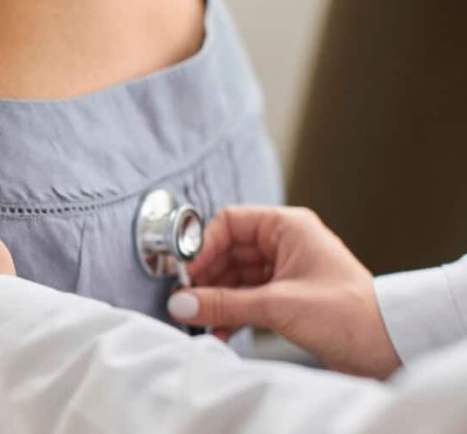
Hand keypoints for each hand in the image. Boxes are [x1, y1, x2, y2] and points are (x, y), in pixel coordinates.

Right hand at [168, 206, 400, 378]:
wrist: (388, 347)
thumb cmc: (351, 314)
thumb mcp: (278, 305)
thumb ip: (225, 303)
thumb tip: (182, 302)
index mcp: (287, 228)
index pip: (229, 223)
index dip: (203, 247)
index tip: (187, 273)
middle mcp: (284, 244)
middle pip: (227, 252)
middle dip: (206, 279)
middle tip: (187, 301)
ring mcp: (284, 271)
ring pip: (234, 277)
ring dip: (216, 299)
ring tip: (200, 320)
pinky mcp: (284, 297)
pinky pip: (245, 297)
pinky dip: (229, 312)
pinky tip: (219, 330)